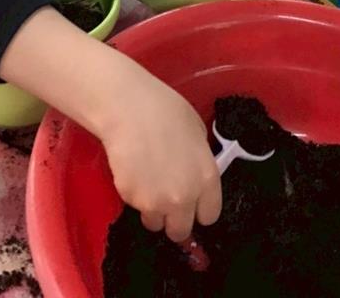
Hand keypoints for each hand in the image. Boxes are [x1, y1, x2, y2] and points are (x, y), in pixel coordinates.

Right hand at [98, 63, 221, 241]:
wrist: (129, 108)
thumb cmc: (167, 111)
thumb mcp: (197, 133)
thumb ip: (198, 163)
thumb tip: (192, 173)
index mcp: (206, 180)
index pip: (209, 216)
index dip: (199, 209)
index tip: (192, 203)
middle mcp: (184, 198)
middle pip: (181, 230)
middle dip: (174, 220)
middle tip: (166, 200)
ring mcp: (156, 202)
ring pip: (155, 223)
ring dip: (153, 210)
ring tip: (147, 181)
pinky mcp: (131, 199)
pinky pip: (135, 205)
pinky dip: (135, 194)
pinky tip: (133, 169)